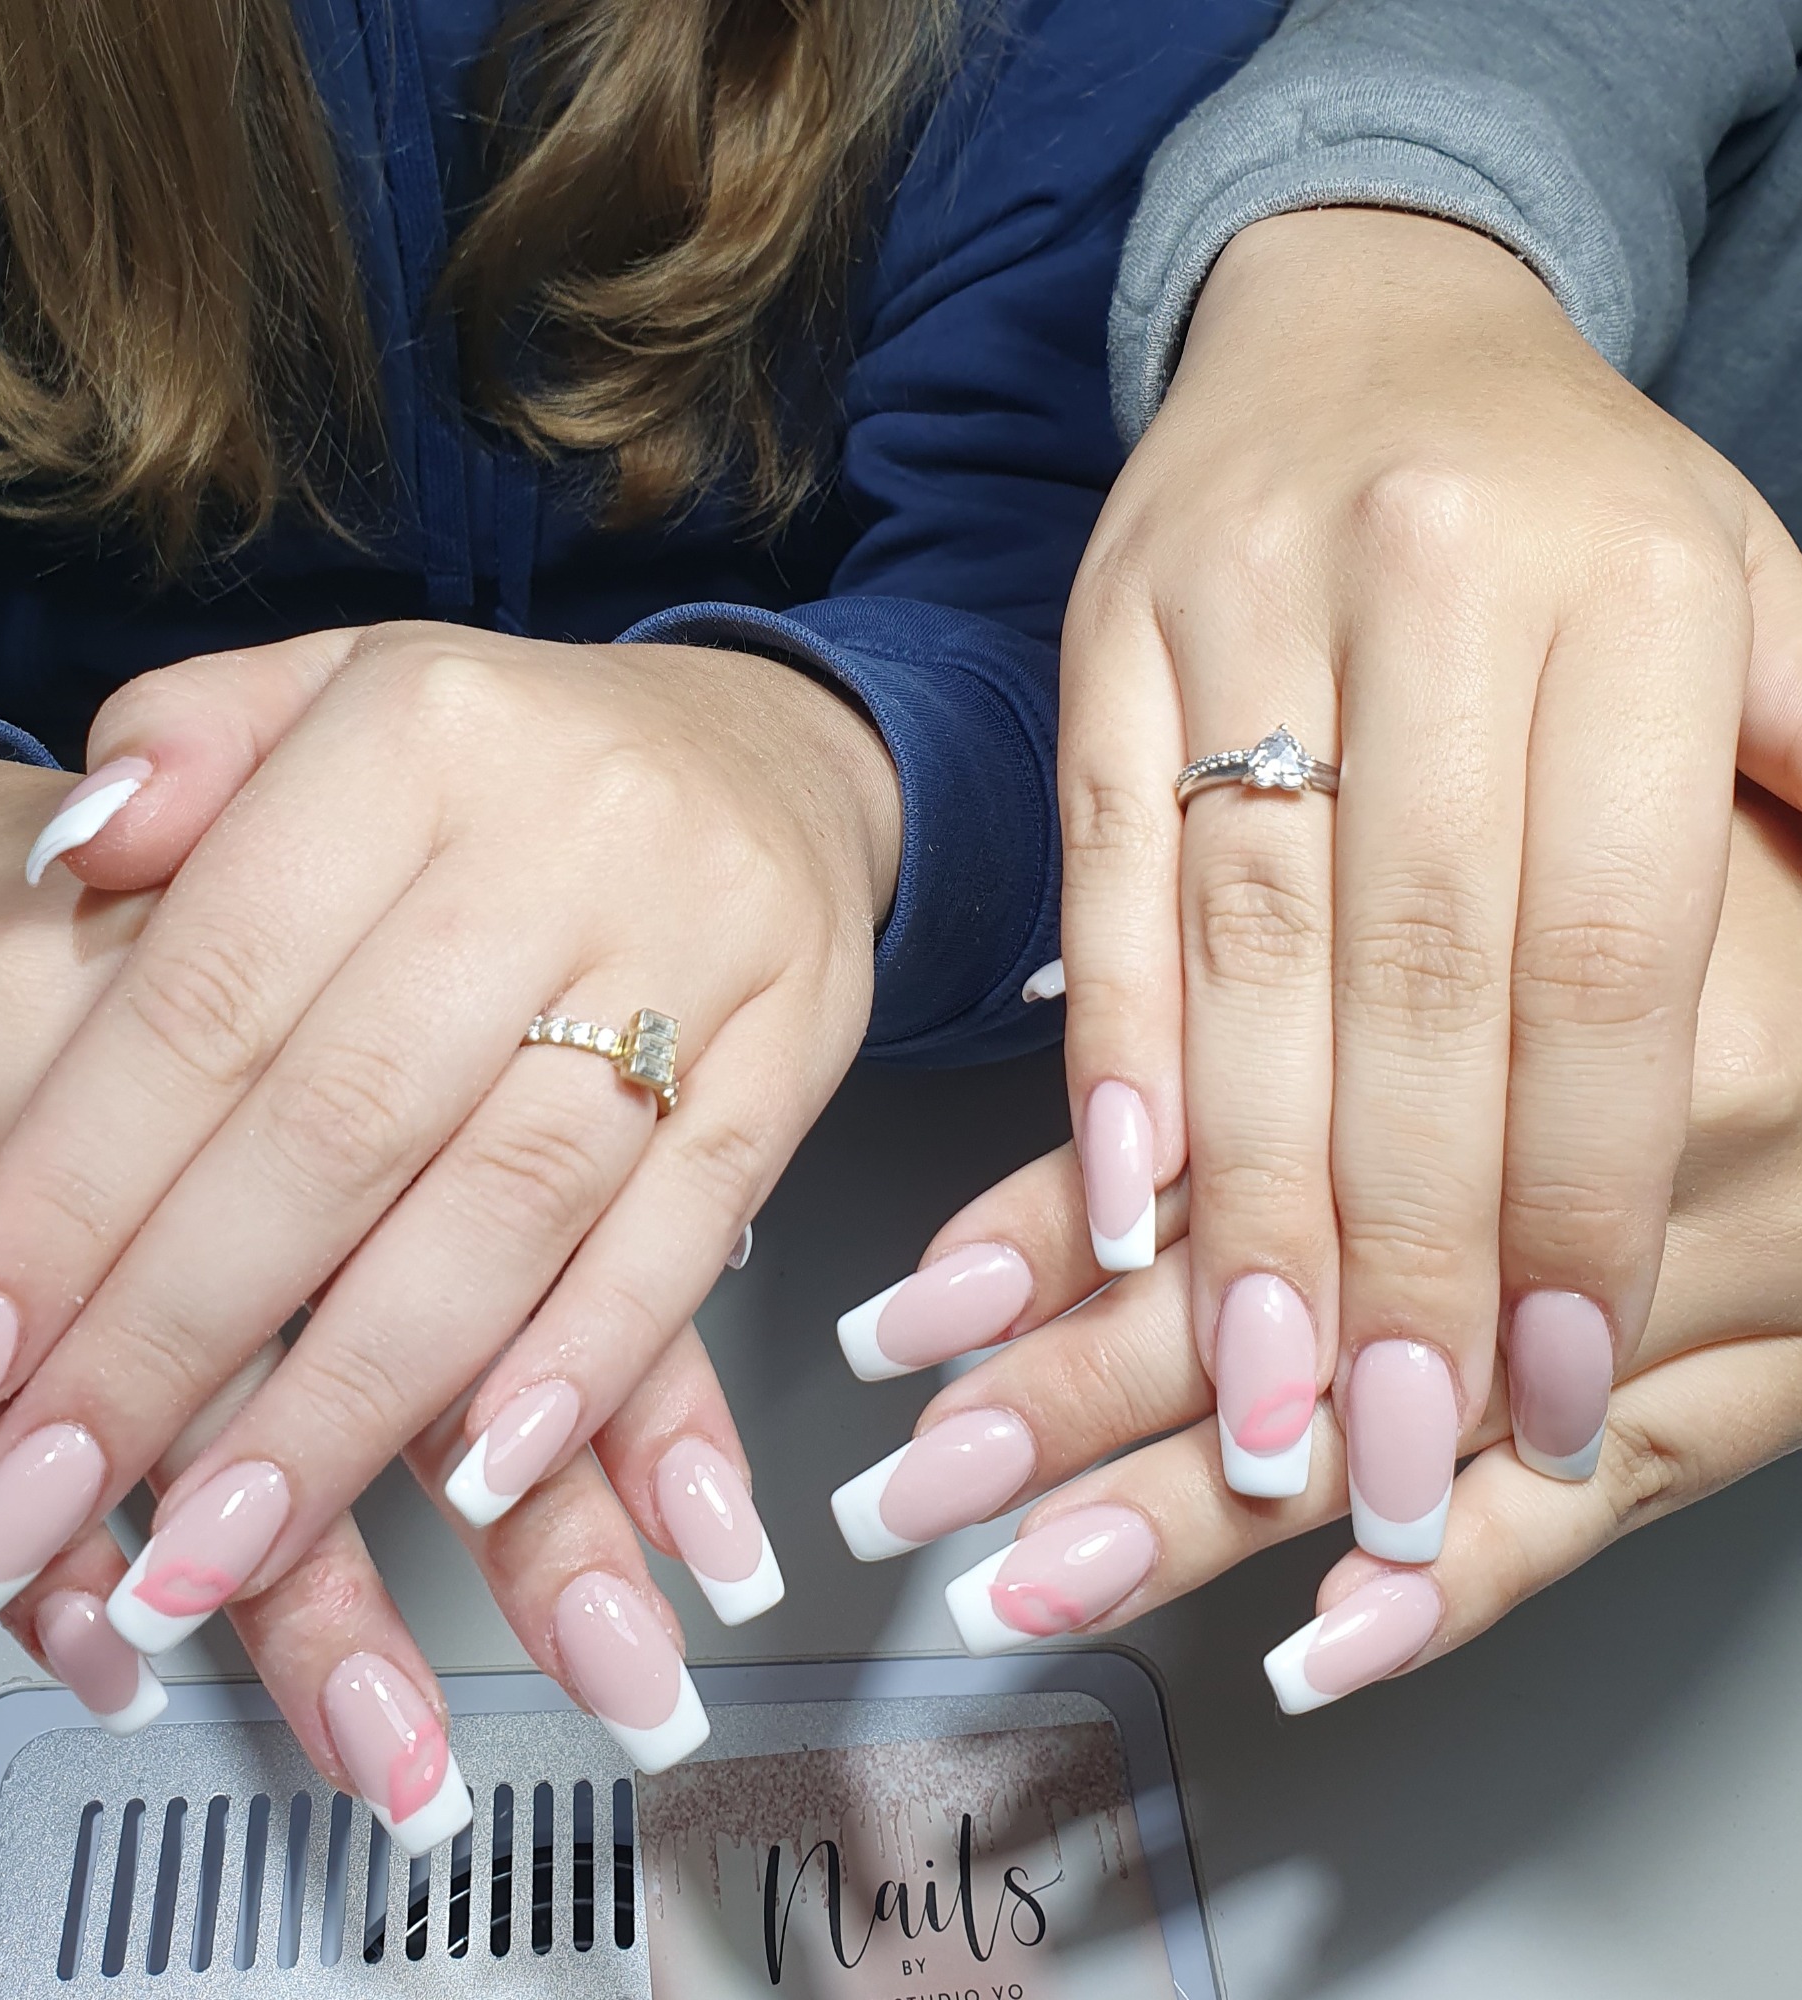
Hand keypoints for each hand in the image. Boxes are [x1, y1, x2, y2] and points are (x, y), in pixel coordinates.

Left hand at [0, 622, 898, 1766]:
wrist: (768, 757)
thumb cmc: (517, 761)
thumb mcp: (334, 686)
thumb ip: (188, 749)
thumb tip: (76, 866)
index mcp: (412, 734)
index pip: (208, 993)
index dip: (76, 1196)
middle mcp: (563, 836)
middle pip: (345, 1122)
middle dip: (180, 1337)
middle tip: (52, 1497)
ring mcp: (701, 948)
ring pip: (508, 1202)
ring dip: (360, 1399)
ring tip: (228, 1541)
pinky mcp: (798, 1050)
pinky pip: (688, 1225)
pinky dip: (582, 1360)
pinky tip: (484, 1473)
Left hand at [829, 791, 1801, 1696]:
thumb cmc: (1732, 894)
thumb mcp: (1527, 844)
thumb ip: (1332, 945)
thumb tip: (1096, 1025)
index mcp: (1483, 997)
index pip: (1215, 1152)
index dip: (1048, 1239)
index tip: (916, 1317)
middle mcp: (1556, 1158)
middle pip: (1265, 1309)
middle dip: (1069, 1405)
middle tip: (920, 1482)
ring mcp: (1666, 1285)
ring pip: (1391, 1433)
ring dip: (1196, 1520)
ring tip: (1034, 1578)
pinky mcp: (1769, 1373)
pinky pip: (1603, 1513)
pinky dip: (1453, 1595)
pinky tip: (1319, 1644)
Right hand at [1054, 205, 1801, 1564]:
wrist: (1355, 322)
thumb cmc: (1567, 510)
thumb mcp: (1748, 602)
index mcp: (1631, 589)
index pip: (1601, 943)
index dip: (1574, 1178)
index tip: (1550, 1375)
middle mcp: (1427, 587)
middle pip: (1412, 973)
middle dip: (1404, 1239)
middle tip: (1389, 1449)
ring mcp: (1236, 612)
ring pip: (1242, 948)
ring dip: (1250, 1194)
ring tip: (1260, 1391)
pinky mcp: (1101, 649)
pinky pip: (1103, 878)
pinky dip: (1109, 1055)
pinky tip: (1125, 1211)